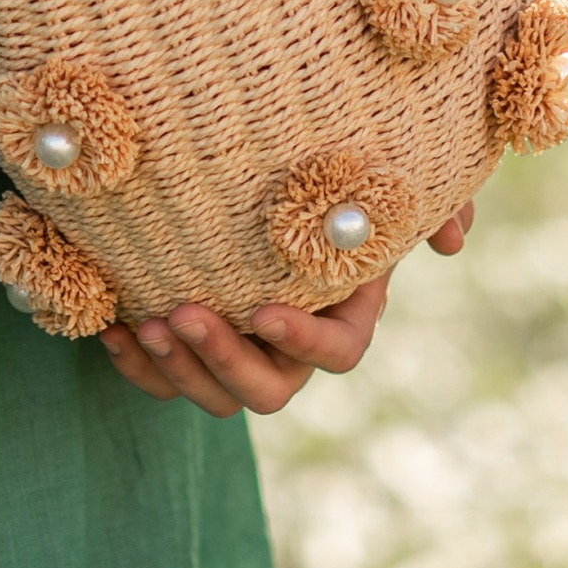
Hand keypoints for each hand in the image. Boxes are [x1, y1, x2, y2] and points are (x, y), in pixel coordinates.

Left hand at [98, 200, 476, 418]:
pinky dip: (140, 366)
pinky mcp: (192, 345)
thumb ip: (428, 199)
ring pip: (216, 397)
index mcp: (343, 309)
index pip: (339, 353)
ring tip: (145, 324)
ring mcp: (242, 351)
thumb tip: (454, 241)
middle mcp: (293, 344)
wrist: (247, 170)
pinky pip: (168, 380)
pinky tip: (114, 330)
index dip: (304, 341)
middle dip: (225, 361)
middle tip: (183, 314)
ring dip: (179, 370)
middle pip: (270, 389)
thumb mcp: (381, 176)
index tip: (261, 310)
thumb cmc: (330, 173)